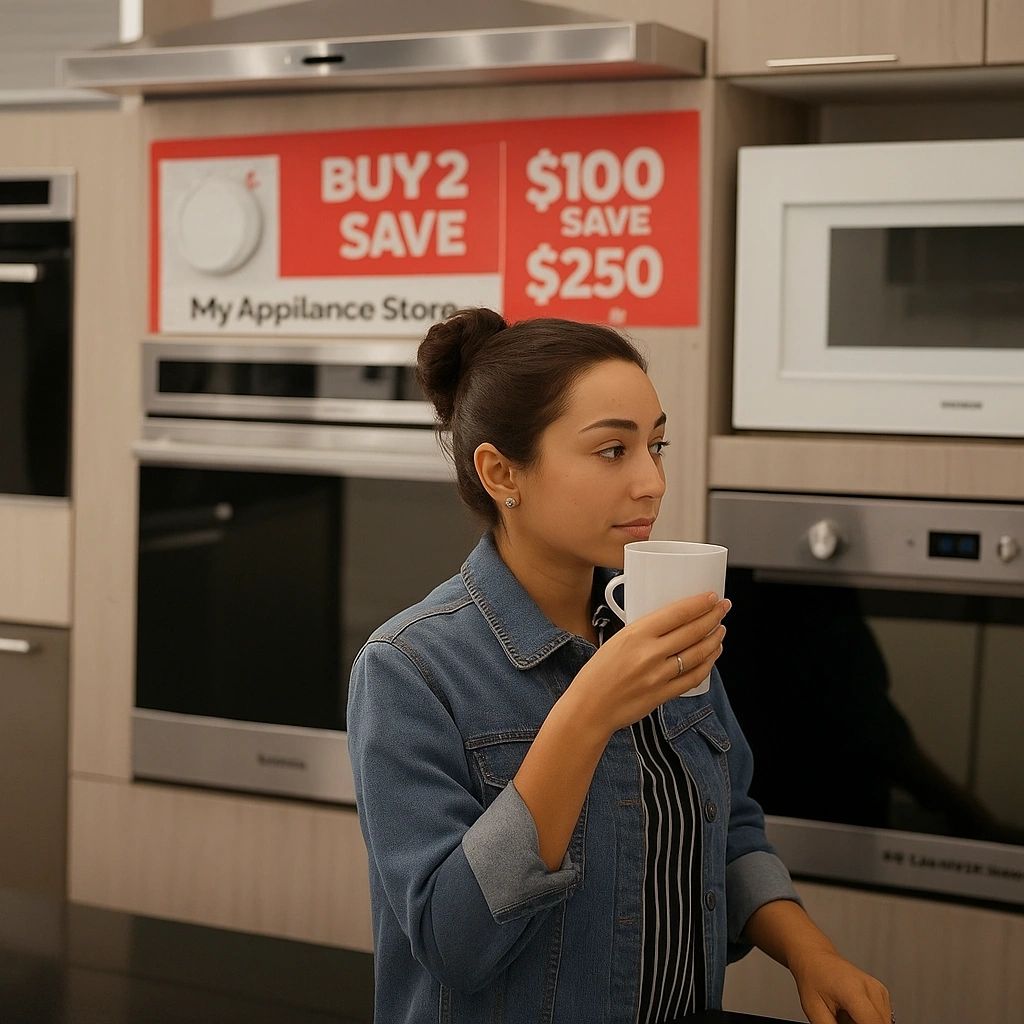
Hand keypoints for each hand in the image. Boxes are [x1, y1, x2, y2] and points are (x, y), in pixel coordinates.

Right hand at [568, 591, 729, 737]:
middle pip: (693, 631)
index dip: (700, 604)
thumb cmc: (599, 672)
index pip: (677, 613)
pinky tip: (712, 656)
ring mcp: (659, 676)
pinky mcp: (663, 694)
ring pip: (698, 653)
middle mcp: (650, 654)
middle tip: (723, 608)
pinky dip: (707, 665)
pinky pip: (694, 678)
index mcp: (636, 634)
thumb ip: (643, 632)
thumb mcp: (617, 640)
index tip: (712, 597)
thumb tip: (671, 621)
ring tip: (721, 630)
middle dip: (713, 617)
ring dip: (714, 639)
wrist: (590, 707)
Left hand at [791, 949, 892, 1023]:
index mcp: (853, 991)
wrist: (815, 958)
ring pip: (882, 1023)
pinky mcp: (882, 993)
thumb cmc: (812, 979)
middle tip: (842, 1021)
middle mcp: (870, 988)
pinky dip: (868, 1021)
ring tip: (845, 1016)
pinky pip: (881, 1018)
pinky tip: (853, 1014)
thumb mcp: (814, 1010)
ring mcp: (878, 989)